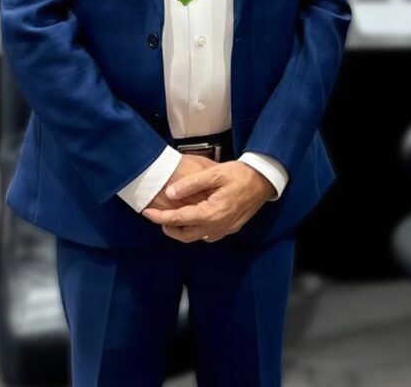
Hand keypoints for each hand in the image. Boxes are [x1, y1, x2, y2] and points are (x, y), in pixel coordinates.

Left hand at [142, 161, 275, 242]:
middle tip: (157, 216)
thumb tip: (170, 193)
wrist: (264, 181)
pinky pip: (208, 234)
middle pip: (185, 235)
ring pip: (197, 237)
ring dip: (182, 230)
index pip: (179, 219)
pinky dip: (195, 229)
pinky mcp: (230, 228)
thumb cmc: (240, 175)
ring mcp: (225, 229)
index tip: (146, 213)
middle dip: (168, 228)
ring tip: (172, 217)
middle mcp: (217, 226)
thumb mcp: (214, 174)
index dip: (160, 217)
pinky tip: (193, 217)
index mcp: (212, 213)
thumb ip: (191, 184)